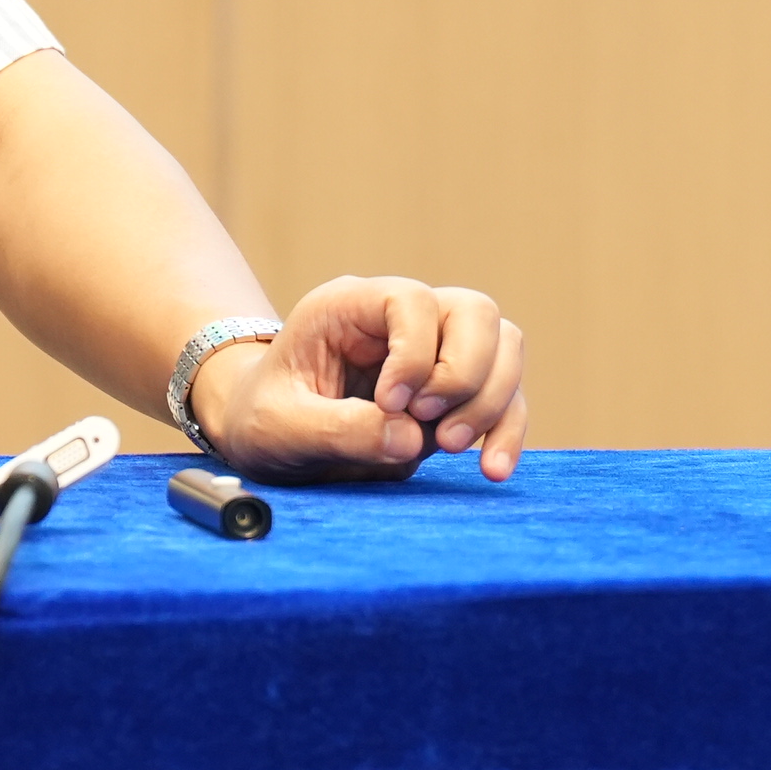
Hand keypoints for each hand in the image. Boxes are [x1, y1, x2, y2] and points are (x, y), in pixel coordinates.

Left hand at [192, 276, 528, 482]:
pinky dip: (507, 429)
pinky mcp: (454, 392)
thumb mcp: (278, 427)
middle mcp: (399, 320)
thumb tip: (410, 437)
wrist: (268, 438)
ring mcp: (435, 352)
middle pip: (474, 312)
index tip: (389, 403)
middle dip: (465, 374)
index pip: (412, 300)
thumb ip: (335, 429)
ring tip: (450, 448)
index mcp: (349, 307)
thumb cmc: (263, 420)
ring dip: (492, 400)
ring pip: (503, 346)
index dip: (415, 352)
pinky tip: (492, 469)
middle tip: (432, 428)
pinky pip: (506, 394)